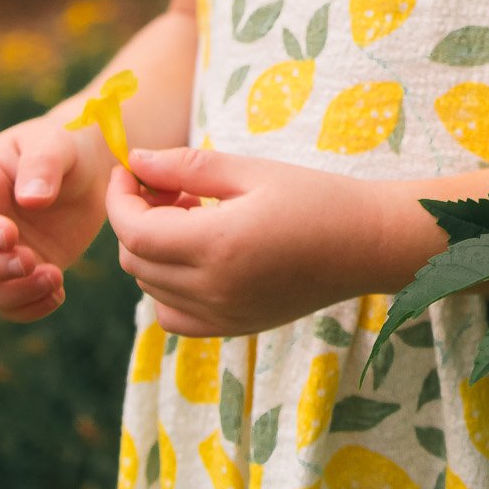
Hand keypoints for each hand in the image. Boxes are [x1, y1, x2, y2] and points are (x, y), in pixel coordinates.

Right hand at [0, 112, 110, 321]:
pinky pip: (6, 305)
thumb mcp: (56, 143)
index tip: (11, 236)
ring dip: (11, 294)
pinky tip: (58, 294)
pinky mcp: (14, 275)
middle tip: (31, 260)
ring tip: (55, 278)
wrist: (89, 171)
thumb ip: (42, 165)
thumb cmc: (65, 146)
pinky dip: (28, 308)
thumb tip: (31, 200)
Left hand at [105, 145, 387, 336]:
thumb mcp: (252, 170)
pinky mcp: (233, 328)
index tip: (130, 170)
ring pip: (149, 287)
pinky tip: (196, 256)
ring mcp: (222, 315)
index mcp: (217, 244)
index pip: (133, 230)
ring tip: (191, 215)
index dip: (120, 197)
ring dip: (151, 249)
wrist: (368, 244)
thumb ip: (187, 167)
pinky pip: (173, 316)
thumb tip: (135, 160)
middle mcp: (213, 288)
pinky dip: (166, 287)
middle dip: (135, 218)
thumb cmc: (316, 197)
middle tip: (169, 187)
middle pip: (135, 260)